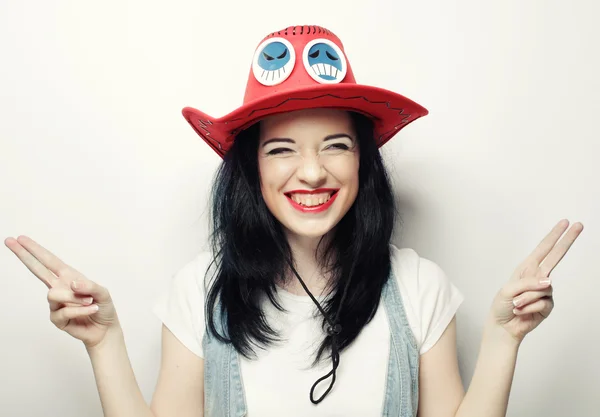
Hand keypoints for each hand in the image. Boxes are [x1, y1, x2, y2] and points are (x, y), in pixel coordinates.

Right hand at [5, 235, 118, 348]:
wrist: (105, 329)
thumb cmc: (103, 307)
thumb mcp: (103, 293)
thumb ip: (90, 287)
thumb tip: (72, 284)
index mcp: (68, 277)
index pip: (49, 261)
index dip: (36, 250)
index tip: (21, 239)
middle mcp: (59, 288)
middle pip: (37, 270)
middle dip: (24, 255)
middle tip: (10, 241)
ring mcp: (56, 303)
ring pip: (54, 294)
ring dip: (75, 298)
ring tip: (90, 301)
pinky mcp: (57, 318)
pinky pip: (64, 312)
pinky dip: (81, 310)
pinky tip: (92, 309)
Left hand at [491, 219, 583, 343]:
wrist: (503, 326)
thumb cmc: (501, 305)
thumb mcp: (508, 290)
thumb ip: (528, 284)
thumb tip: (549, 282)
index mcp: (526, 268)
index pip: (543, 249)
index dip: (554, 236)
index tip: (565, 223)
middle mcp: (537, 277)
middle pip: (556, 256)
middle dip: (566, 240)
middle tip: (578, 225)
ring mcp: (544, 291)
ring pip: (541, 289)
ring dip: (525, 299)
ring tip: (516, 304)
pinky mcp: (548, 305)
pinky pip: (542, 303)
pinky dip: (528, 308)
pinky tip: (522, 312)